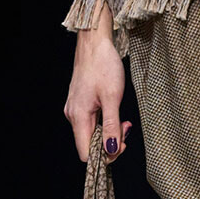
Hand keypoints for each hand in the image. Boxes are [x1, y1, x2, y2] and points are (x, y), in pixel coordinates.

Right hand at [65, 3, 134, 164]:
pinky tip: (114, 110)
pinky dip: (105, 121)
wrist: (94, 42)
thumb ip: (111, 126)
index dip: (105, 155)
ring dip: (109, 131)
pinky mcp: (80, 102)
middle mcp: (73, 115)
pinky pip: (91, 121)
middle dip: (110, 142)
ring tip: (123, 119)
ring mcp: (75, 108)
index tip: (122, 143)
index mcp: (79, 117)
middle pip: (89, 144)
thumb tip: (112, 149)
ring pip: (91, 133)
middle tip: (126, 127)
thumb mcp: (113, 97)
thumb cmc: (103, 65)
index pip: (86, 154)